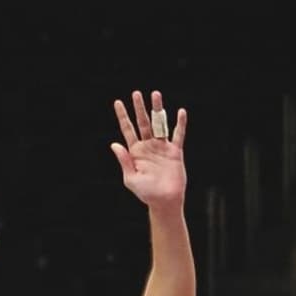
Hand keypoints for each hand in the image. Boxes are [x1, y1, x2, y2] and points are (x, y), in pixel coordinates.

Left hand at [111, 90, 186, 210]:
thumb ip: (124, 161)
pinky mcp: (175, 151)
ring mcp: (162, 147)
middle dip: (140, 108)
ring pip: (159, 124)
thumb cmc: (146, 193)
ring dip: (158, 109)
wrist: (165, 201)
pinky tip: (180, 112)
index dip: (123, 116)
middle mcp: (148, 146)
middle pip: (143, 122)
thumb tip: (114, 144)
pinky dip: (179, 124)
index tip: (118, 102)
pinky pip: (178, 135)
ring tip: (156, 94)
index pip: (128, 130)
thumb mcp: (131, 178)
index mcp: (135, 151)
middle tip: (136, 93)